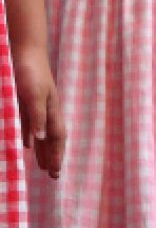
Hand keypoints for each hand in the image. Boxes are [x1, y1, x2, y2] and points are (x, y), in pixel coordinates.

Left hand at [13, 46, 64, 178]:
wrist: (25, 51)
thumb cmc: (30, 72)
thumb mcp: (33, 95)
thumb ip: (37, 116)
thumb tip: (40, 138)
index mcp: (52, 110)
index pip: (56, 137)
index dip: (57, 155)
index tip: (56, 172)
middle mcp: (47, 111)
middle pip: (52, 139)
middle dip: (54, 157)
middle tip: (54, 176)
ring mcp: (38, 107)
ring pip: (42, 135)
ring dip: (43, 151)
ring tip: (44, 166)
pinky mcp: (27, 103)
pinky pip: (30, 126)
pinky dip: (30, 138)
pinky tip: (26, 146)